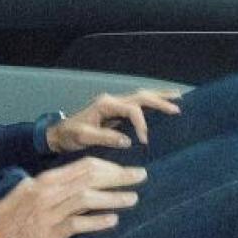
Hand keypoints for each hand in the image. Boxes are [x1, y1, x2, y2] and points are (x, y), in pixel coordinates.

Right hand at [0, 157, 146, 237]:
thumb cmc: (8, 215)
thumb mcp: (27, 191)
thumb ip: (51, 186)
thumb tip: (74, 181)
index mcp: (46, 180)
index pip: (83, 166)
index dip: (108, 166)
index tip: (125, 168)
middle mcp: (50, 193)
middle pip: (91, 178)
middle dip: (119, 175)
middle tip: (141, 176)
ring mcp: (51, 213)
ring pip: (88, 198)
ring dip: (113, 197)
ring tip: (133, 198)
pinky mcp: (50, 233)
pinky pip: (78, 225)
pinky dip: (97, 221)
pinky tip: (113, 220)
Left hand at [47, 89, 181, 152]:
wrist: (59, 133)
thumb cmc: (70, 135)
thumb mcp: (83, 137)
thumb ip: (105, 138)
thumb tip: (128, 141)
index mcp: (105, 104)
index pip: (132, 109)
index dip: (141, 124)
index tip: (145, 141)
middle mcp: (111, 100)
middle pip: (141, 96)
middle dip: (160, 101)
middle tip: (178, 108)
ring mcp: (114, 103)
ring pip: (141, 96)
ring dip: (159, 96)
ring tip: (178, 97)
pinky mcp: (116, 110)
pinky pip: (137, 103)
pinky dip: (152, 102)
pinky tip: (163, 103)